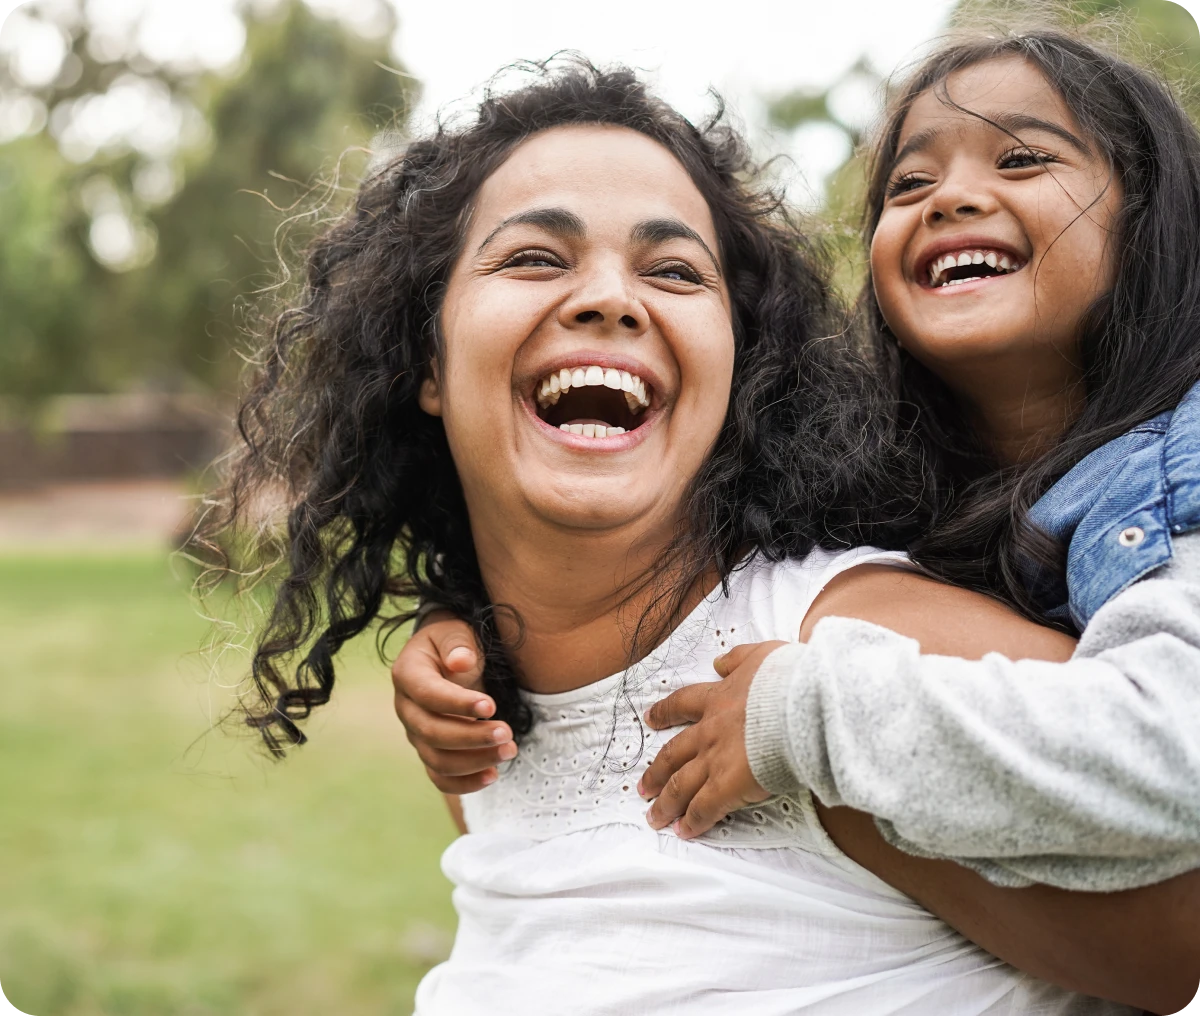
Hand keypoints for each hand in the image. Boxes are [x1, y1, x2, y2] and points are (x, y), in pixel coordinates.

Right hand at [391, 614, 516, 793]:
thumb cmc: (453, 643)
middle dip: (471, 737)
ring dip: (474, 761)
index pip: (428, 694)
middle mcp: (406, 708)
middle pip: (431, 732)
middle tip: (507, 733)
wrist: (448, 656)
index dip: (458, 703)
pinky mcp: (430, 751)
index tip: (491, 706)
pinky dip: (465, 783)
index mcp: (407, 674)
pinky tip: (493, 775)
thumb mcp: (454, 631)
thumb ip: (458, 643)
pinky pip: (441, 777)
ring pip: (437, 759)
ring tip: (509, 751)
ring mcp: (416, 734)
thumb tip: (461, 661)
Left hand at [637, 640, 783, 837]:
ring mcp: (715, 760)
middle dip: (656, 772)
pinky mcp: (727, 786)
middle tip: (643, 785)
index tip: (651, 719)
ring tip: (655, 817)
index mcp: (718, 698)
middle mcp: (709, 731)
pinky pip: (703, 809)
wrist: (800, 704)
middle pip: (673, 754)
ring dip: (666, 803)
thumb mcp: (760, 655)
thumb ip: (737, 659)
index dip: (664, 713)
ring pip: (680, 785)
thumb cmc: (788, 680)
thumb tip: (719, 662)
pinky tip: (685, 831)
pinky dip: (692, 822)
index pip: (682, 704)